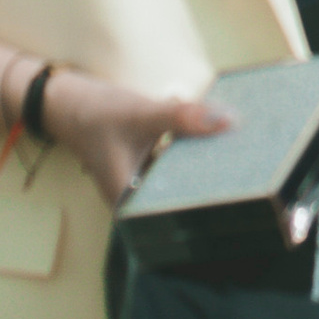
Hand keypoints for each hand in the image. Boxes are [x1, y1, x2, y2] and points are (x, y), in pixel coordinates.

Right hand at [39, 67, 231, 207]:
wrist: (65, 100)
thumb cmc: (94, 114)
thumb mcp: (140, 115)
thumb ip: (182, 118)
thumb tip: (228, 121)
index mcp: (132, 204)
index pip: (179, 217)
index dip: (211, 210)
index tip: (244, 196)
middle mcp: (138, 201)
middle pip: (186, 199)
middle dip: (215, 185)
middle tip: (253, 171)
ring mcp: (143, 184)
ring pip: (184, 181)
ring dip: (207, 167)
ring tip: (246, 156)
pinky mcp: (150, 166)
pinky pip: (179, 164)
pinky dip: (195, 152)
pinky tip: (219, 139)